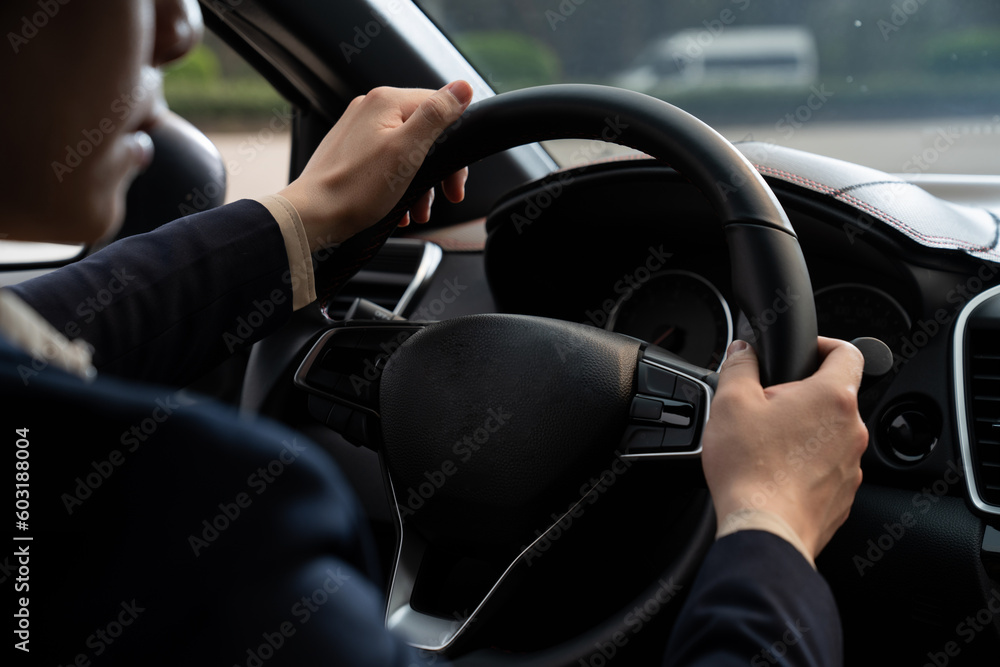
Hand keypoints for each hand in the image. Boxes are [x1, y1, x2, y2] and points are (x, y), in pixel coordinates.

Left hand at [278, 81, 473, 251]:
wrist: (313, 215)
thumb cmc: (356, 188)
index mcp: (386, 101)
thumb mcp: (408, 150)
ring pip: (407, 149)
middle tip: (446, 196)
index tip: (455, 180)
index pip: (439, 108)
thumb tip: (463, 88)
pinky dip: (400, 183)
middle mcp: (370, 108)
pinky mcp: (351, 149)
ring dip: (421, 181)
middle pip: (424, 131)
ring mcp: (358, 128)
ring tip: (419, 209)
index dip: (455, 145)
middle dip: (438, 168)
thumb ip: (437, 115)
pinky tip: (401, 206)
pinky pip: (388, 161)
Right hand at [701, 337, 868, 559]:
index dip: (825, 345)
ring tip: (767, 446)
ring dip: (804, 433)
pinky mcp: (843, 496)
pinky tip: (775, 474)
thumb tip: (743, 351)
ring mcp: (852, 466)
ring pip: (830, 435)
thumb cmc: (751, 468)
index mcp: (832, 397)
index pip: (849, 352)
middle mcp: (852, 430)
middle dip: (802, 397)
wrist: (764, 529)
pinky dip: (806, 466)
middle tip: (766, 408)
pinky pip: (827, 469)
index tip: (805, 353)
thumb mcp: (731, 401)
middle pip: (833, 397)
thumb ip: (739, 365)